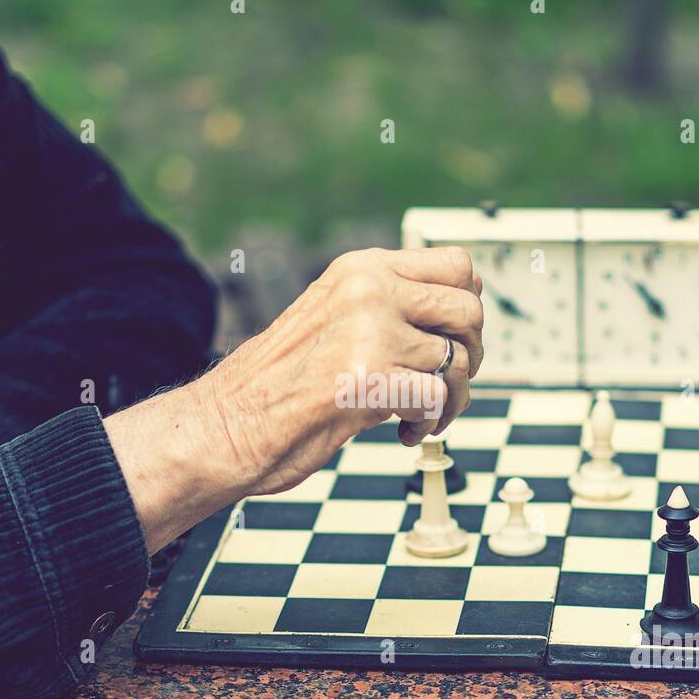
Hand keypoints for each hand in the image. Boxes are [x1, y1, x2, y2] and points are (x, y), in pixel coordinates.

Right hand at [105, 246, 483, 551]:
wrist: (228, 424)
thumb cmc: (280, 384)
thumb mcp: (336, 318)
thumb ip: (388, 306)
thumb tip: (465, 309)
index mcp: (361, 270)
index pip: (456, 265)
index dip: (469, 306)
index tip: (456, 339)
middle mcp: (369, 290)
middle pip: (469, 311)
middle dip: (471, 356)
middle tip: (447, 385)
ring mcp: (370, 332)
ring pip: (457, 362)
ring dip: (449, 401)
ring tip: (419, 417)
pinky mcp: (370, 379)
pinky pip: (436, 400)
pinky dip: (428, 424)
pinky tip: (404, 432)